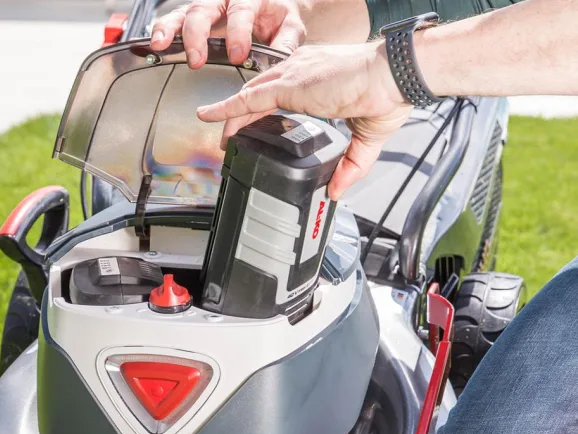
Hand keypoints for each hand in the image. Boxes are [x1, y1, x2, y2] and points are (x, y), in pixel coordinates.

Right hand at [150, 0, 305, 67]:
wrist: (274, 6)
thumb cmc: (279, 17)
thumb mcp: (290, 27)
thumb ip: (286, 43)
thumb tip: (281, 59)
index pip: (241, 12)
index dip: (238, 34)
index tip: (238, 56)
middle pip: (204, 10)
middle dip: (198, 35)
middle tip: (196, 59)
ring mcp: (207, 7)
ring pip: (185, 13)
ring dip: (171, 30)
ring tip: (161, 45)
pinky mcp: (195, 18)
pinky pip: (176, 21)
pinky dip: (164, 32)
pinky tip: (156, 45)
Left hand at [197, 42, 410, 198]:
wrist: (395, 77)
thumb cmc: (388, 95)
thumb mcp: (366, 140)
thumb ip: (350, 167)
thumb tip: (337, 191)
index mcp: (317, 79)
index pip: (280, 93)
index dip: (265, 112)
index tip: (257, 130)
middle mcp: (300, 71)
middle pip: (259, 93)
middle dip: (242, 117)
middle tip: (231, 140)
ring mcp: (292, 76)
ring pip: (250, 96)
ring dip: (232, 118)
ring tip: (220, 139)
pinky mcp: (288, 86)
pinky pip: (247, 99)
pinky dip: (225, 109)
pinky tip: (208, 117)